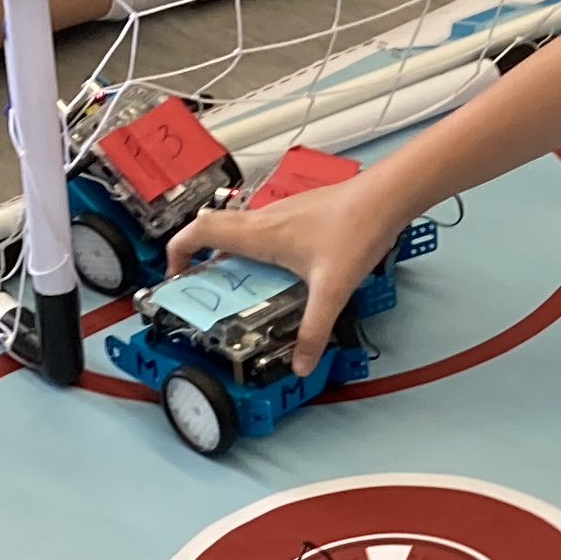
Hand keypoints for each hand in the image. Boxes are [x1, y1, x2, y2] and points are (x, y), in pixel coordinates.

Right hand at [166, 169, 409, 368]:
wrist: (385, 196)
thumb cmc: (356, 231)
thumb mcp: (332, 290)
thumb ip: (314, 330)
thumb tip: (302, 364)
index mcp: (259, 234)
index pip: (199, 232)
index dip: (176, 251)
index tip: (175, 276)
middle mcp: (263, 219)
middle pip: (212, 229)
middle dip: (198, 257)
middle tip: (203, 288)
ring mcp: (280, 212)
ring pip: (237, 229)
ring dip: (228, 254)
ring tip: (236, 286)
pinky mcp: (297, 212)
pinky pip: (261, 229)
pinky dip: (254, 249)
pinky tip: (276, 272)